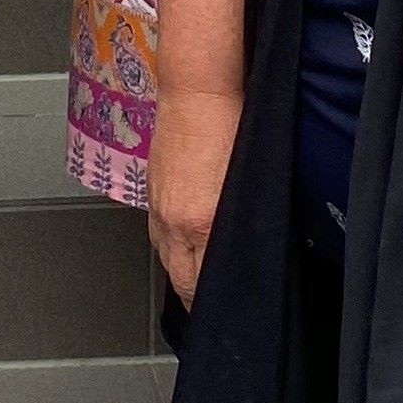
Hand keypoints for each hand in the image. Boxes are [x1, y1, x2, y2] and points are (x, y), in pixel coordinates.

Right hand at [147, 85, 240, 308]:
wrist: (197, 90)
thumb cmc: (234, 124)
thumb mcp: (251, 179)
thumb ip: (244, 220)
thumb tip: (246, 246)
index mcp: (202, 221)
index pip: (202, 281)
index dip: (212, 302)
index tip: (228, 312)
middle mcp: (174, 221)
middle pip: (181, 278)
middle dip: (196, 296)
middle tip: (214, 308)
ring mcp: (158, 207)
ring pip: (167, 257)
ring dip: (182, 271)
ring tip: (199, 285)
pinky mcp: (151, 191)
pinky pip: (158, 234)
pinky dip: (171, 246)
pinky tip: (183, 247)